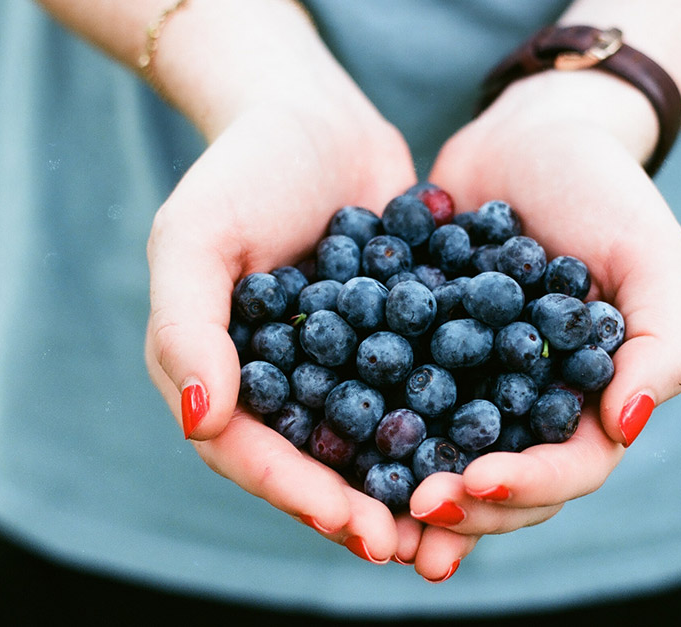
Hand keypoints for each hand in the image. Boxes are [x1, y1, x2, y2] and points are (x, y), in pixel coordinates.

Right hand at [143, 91, 418, 563]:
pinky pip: (418, 392)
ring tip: (456, 520)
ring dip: (409, 485)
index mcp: (220, 376)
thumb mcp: (195, 236)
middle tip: (411, 548)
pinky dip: (449, 424)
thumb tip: (202, 423)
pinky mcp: (395, 344)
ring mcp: (340, 368)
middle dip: (361, 509)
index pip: (251, 453)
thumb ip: (186, 327)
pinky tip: (494, 447)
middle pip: (315, 464)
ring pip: (372, 442)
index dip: (300, 495)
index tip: (355, 526)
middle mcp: (279, 385)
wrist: (314, 116)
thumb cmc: (241, 170)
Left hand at [397, 70, 680, 578]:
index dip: (528, 486)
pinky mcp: (420, 357)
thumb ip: (662, 343)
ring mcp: (473, 386)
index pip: (570, 468)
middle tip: (416, 509)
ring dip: (413, 494)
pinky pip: (394, 403)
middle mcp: (531, 406)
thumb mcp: (651, 255)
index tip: (478, 482)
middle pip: (504, 484)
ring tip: (376, 515)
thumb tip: (628, 427)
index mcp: (592, 399)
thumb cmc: (603, 190)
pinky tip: (333, 451)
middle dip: (463, 507)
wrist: (529, 134)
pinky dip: (370, 433)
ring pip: (446, 459)